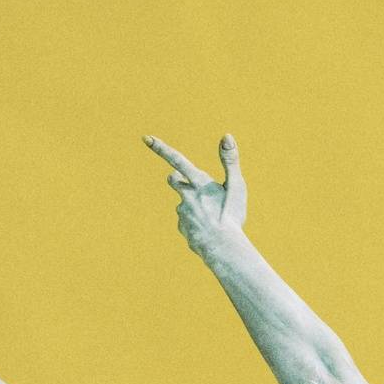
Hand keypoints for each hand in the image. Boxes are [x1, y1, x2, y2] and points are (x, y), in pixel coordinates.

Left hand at [142, 132, 247, 261]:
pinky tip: (208, 229)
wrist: (223, 248)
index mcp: (198, 183)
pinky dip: (196, 221)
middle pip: (174, 179)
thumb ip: (230, 160)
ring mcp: (182, 213)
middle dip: (178, 178)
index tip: (146, 138)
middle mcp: (186, 196)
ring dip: (193, 204)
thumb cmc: (232, 216)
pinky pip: (187, 220)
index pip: (177, 160)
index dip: (161, 148)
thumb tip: (226, 135)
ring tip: (213, 215)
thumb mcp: (236, 186)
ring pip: (184, 202)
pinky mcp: (182, 227)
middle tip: (193, 184)